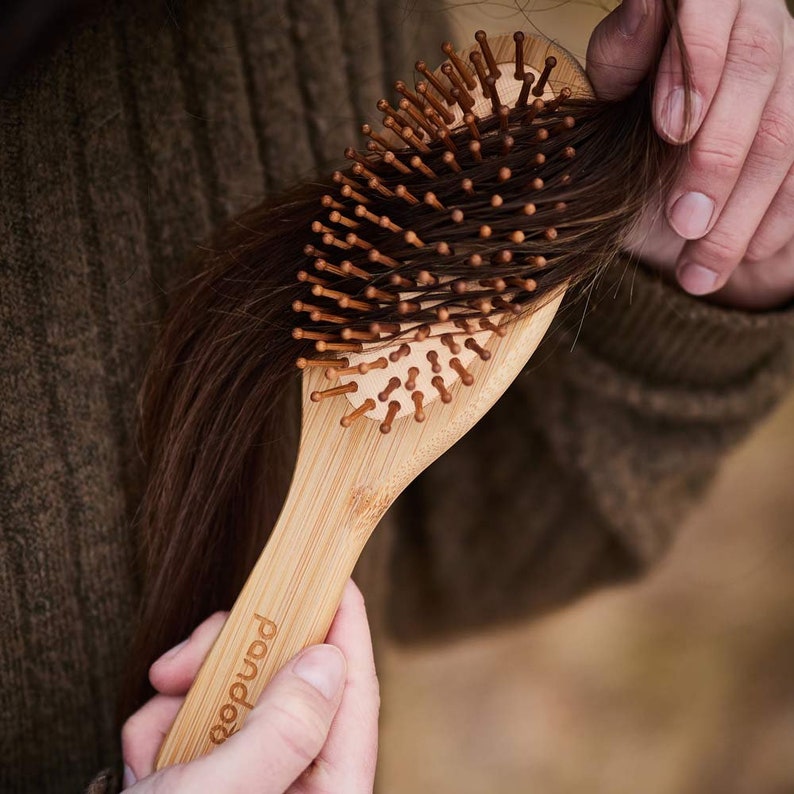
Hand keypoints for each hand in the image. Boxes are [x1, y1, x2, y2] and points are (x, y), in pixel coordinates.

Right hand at [121, 580, 378, 792]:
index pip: (354, 697)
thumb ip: (284, 730)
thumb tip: (328, 659)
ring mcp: (248, 782)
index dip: (346, 629)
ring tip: (152, 734)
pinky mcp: (207, 780)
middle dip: (231, 662)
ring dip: (184, 698)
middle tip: (186, 661)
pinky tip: (139, 762)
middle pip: (286, 685)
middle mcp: (293, 786)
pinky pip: (194, 723)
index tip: (332, 577)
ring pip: (233, 696)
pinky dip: (160, 728)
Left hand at [587, 0, 793, 309]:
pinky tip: (739, 261)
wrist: (664, 176)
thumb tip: (646, 3)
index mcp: (707, 5)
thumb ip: (624, 57)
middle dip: (719, 159)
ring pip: (786, 137)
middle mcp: (762, 29)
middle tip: (682, 222)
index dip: (696, 68)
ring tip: (697, 272)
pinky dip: (772, 225)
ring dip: (742, 214)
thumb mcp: (611, 96)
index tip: (667, 129)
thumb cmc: (630, 124)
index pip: (713, 10)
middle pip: (759, 77)